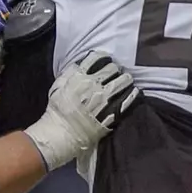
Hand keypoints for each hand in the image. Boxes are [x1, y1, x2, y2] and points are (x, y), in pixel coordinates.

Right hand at [23, 52, 138, 169]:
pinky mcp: (112, 112)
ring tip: (126, 81)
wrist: (62, 133)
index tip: (106, 62)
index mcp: (80, 77)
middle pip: (113, 69)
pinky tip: (134, 92)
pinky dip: (132, 94)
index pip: (97, 59)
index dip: (103, 59)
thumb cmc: (57, 111)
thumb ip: (69, 74)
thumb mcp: (57, 87)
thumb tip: (79, 65)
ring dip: (126, 80)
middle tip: (117, 73)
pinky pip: (127, 100)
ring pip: (123, 81)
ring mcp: (105, 99)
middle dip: (116, 69)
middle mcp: (94, 85)